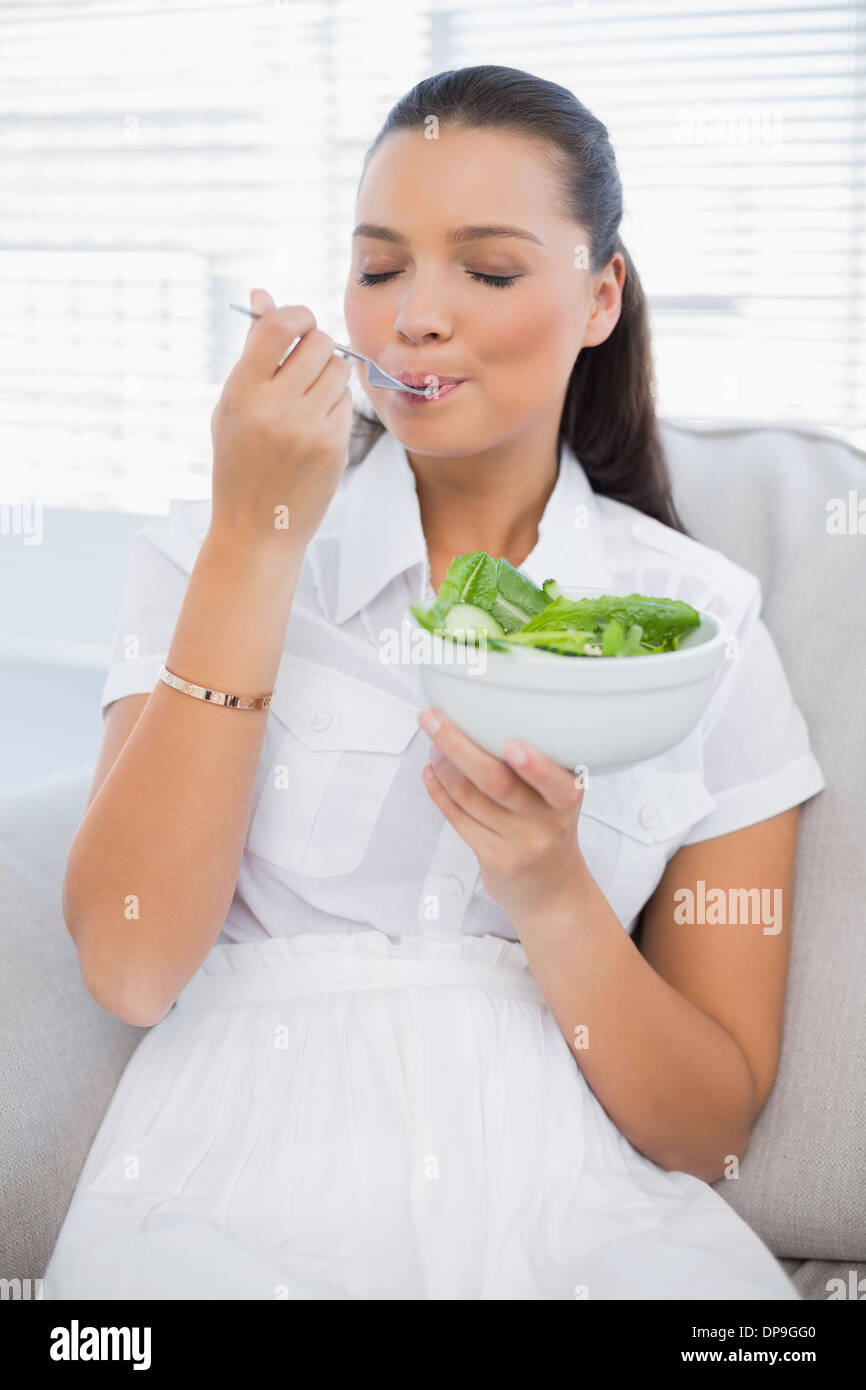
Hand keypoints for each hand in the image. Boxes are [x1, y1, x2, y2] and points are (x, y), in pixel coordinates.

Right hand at [210, 288, 353, 554]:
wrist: (256, 529)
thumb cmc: (240, 462)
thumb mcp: (232, 405)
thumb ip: (252, 351)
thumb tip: (264, 294)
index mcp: (241, 392)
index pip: (279, 325)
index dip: (296, 315)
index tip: (298, 324)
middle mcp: (274, 407)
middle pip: (318, 342)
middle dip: (316, 345)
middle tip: (304, 366)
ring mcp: (307, 428)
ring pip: (339, 370)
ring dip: (328, 377)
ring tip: (307, 403)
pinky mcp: (334, 446)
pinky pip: (346, 403)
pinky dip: (335, 408)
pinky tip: (315, 431)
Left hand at [419, 707, 586, 929]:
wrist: (554, 892)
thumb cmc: (550, 830)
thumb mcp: (559, 798)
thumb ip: (537, 768)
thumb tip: (483, 720)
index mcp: (567, 797)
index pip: (553, 781)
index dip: (534, 766)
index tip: (513, 746)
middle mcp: (545, 822)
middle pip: (496, 781)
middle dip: (457, 745)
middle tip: (432, 719)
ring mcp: (519, 844)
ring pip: (468, 796)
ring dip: (443, 765)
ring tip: (433, 745)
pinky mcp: (495, 859)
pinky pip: (458, 819)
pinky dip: (439, 791)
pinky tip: (430, 773)